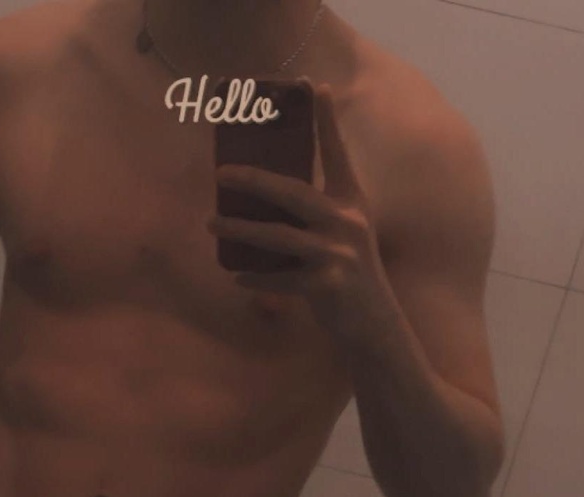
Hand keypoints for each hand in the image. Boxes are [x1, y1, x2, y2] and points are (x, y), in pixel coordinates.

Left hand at [207, 84, 392, 339]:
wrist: (373, 324)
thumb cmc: (350, 275)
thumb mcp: (344, 236)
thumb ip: (318, 214)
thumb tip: (265, 200)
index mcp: (352, 204)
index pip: (336, 156)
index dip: (325, 121)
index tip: (312, 85)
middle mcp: (347, 223)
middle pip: (294, 192)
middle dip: (254, 180)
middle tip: (220, 173)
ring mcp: (338, 254)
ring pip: (278, 236)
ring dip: (239, 229)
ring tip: (210, 223)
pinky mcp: (326, 285)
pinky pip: (280, 278)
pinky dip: (255, 278)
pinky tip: (235, 275)